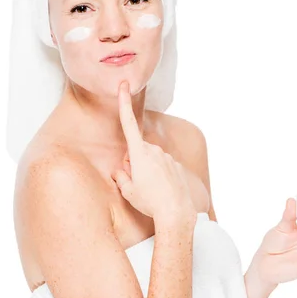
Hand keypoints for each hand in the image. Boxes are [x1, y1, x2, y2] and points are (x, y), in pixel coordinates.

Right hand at [111, 80, 195, 220]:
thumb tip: (121, 171)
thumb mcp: (127, 191)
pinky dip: (158, 177)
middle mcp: (154, 150)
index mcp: (139, 152)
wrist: (176, 213)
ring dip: (146, 171)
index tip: (123, 85)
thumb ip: (121, 177)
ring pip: (149, 160)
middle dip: (133, 163)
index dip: (123, 103)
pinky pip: (162, 168)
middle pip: (136, 151)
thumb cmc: (150, 201)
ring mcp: (167, 157)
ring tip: (150, 191)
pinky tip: (161, 191)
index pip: (128, 123)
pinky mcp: (176, 166)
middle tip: (135, 184)